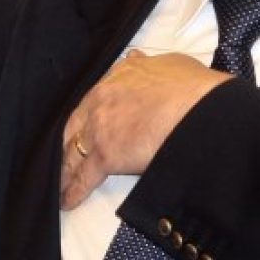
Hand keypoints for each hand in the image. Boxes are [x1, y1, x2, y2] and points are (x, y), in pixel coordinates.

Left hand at [60, 50, 230, 209]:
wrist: (199, 110)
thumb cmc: (196, 88)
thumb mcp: (173, 63)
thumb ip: (151, 63)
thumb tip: (139, 58)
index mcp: (120, 75)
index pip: (97, 95)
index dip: (91, 111)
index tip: (87, 120)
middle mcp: (102, 100)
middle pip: (75, 125)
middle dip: (68, 141)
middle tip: (62, 155)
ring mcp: (100, 128)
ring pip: (72, 151)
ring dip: (64, 168)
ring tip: (59, 181)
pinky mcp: (105, 156)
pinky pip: (84, 177)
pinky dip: (74, 190)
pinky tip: (68, 201)